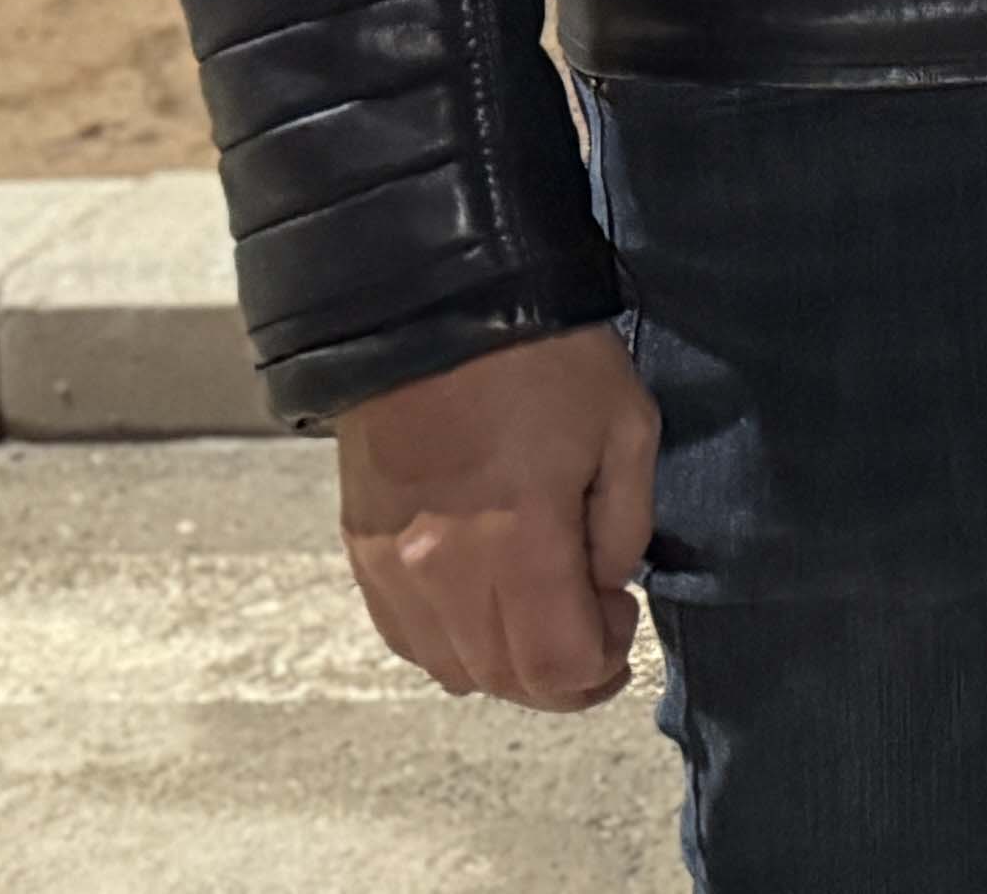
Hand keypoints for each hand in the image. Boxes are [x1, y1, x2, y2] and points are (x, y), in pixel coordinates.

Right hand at [334, 323, 656, 711]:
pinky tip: (485, 601)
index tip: (623, 619)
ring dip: (507, 663)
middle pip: (503, 680)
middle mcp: (441, 574)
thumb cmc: (544, 360)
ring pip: (452, 669)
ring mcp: (391, 569)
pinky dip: (454, 641)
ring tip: (543, 609)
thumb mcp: (626, 428)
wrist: (432, 306)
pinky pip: (407, 636)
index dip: (602, 667)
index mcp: (516, 544)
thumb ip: (625, 526)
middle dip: (562, 673)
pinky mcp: (360, 551)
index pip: (556, 669)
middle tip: (595, 623)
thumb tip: (605, 586)